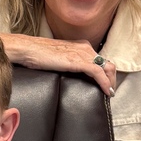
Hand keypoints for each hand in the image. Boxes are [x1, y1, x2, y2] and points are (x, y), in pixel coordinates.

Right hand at [0, 32, 117, 96]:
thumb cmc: (38, 55)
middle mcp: (85, 48)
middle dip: (111, 79)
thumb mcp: (58, 59)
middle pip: (107, 63)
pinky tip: (106, 91)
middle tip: (109, 92)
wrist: (29, 49)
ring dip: (110, 82)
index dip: (106, 73)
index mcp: (81, 46)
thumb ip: (68, 63)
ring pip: (106, 68)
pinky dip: (105, 83)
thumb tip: (71, 74)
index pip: (100, 59)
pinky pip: (98, 73)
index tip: (106, 85)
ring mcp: (82, 54)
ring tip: (109, 94)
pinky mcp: (78, 61)